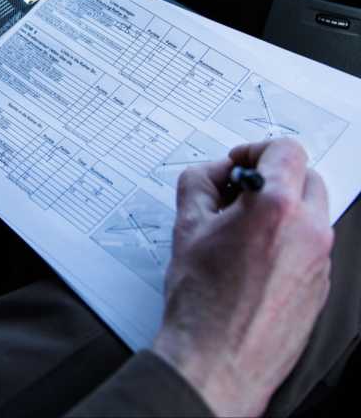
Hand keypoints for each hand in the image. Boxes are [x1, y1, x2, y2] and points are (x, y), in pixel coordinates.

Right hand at [152, 138, 332, 416]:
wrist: (218, 359)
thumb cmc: (203, 301)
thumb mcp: (186, 225)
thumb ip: (199, 182)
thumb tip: (211, 173)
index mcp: (276, 208)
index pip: (285, 150)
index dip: (256, 148)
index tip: (238, 162)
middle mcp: (308, 231)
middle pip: (306, 176)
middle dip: (273, 175)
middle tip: (239, 189)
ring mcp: (319, 260)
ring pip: (310, 210)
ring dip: (281, 206)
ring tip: (241, 226)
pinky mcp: (320, 284)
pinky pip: (310, 243)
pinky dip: (287, 237)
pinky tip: (252, 256)